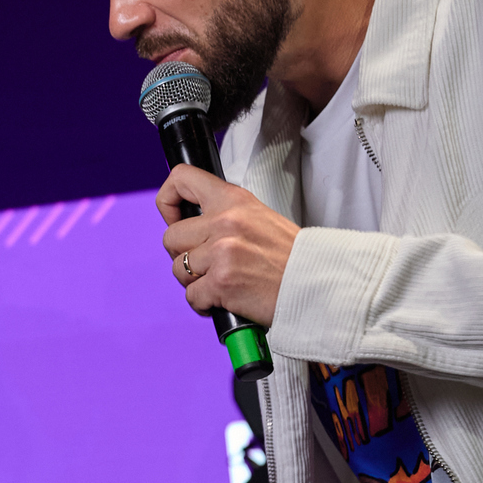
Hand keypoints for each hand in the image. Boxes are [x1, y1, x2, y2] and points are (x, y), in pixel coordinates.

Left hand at [158, 167, 298, 326]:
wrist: (315, 284)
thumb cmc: (290, 258)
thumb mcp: (259, 219)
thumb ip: (224, 217)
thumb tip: (191, 228)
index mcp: (234, 200)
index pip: (182, 179)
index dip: (167, 200)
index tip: (174, 218)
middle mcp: (225, 222)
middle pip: (171, 237)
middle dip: (183, 256)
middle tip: (206, 265)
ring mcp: (221, 252)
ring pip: (178, 269)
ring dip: (194, 282)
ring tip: (220, 283)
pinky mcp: (221, 282)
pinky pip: (191, 295)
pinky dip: (203, 304)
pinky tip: (224, 300)